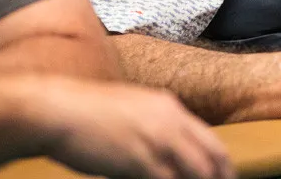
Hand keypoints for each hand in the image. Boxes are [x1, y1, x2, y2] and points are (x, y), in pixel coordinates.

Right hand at [19, 77, 234, 178]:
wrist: (58, 110)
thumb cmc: (87, 114)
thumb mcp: (133, 109)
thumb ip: (155, 126)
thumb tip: (167, 152)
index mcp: (170, 108)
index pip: (211, 142)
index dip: (221, 166)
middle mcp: (170, 122)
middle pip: (211, 160)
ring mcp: (157, 141)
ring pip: (195, 173)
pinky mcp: (139, 161)